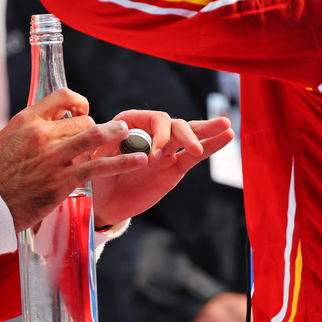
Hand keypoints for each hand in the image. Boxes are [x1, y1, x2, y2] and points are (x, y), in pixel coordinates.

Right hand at [0, 88, 146, 232]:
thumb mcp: (8, 138)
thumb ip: (31, 128)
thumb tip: (52, 122)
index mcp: (27, 120)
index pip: (62, 96)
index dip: (79, 102)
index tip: (82, 112)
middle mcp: (42, 134)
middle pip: (82, 120)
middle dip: (94, 129)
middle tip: (99, 139)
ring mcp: (53, 157)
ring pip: (94, 135)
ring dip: (116, 134)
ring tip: (127, 135)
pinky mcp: (63, 180)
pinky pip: (99, 166)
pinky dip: (123, 162)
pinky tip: (140, 161)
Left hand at [89, 111, 233, 226]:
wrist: (102, 202)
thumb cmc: (94, 177)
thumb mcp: (94, 160)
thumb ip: (106, 147)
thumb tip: (120, 131)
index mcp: (129, 123)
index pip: (152, 119)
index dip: (158, 134)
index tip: (152, 157)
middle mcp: (150, 133)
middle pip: (174, 125)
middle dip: (185, 135)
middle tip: (191, 149)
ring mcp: (166, 150)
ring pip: (188, 135)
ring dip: (206, 130)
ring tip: (225, 125)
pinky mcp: (175, 168)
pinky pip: (194, 155)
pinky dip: (211, 145)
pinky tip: (227, 136)